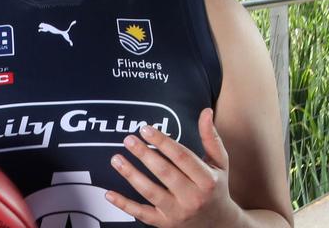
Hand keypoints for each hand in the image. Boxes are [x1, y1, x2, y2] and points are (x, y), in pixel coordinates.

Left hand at [105, 108, 240, 226]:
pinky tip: (109, 193)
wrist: (220, 224)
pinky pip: (142, 214)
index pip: (182, 157)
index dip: (162, 142)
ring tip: (116, 159)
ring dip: (131, 175)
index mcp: (207, 180)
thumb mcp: (219, 163)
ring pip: (151, 192)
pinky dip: (125, 205)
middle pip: (165, 173)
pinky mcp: (165, 224)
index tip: (146, 129)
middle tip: (128, 139)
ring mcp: (178, 212)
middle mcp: (193, 197)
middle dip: (144, 155)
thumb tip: (206, 111)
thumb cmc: (216, 187)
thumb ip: (210, 137)